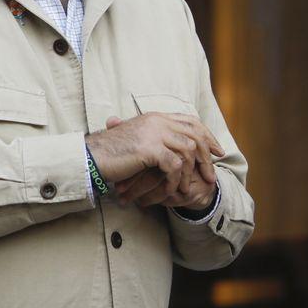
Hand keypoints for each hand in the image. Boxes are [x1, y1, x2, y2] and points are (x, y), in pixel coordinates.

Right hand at [85, 113, 223, 201]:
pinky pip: (174, 166)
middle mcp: (157, 121)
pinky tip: (172, 191)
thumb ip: (156, 139)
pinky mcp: (149, 148)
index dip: (208, 136)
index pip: (191, 121)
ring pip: (188, 151)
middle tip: (211, 175)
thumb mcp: (136, 140)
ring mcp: (153, 133)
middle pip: (195, 135)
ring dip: (191, 172)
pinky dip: (176, 181)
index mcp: (155, 117)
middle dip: (207, 156)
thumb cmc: (110, 152)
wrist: (90, 157)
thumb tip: (177, 149)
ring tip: (188, 188)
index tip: (217, 152)